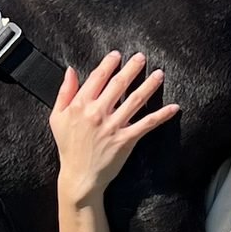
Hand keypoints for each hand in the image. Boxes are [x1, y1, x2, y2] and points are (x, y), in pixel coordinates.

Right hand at [50, 51, 179, 204]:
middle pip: (119, 84)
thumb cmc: (68, 147)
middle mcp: (98, 112)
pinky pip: (146, 124)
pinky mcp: (126, 140)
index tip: (118, 55)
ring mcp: (113, 126)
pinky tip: (173, 107)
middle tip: (142, 57)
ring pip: (135, 100)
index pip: (98, 77)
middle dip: (132, 68)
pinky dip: (161, 115)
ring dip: (149, 85)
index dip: (109, 63)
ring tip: (159, 74)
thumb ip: (64, 92)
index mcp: (81, 105)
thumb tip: (71, 71)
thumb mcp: (57, 117)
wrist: (79, 176)